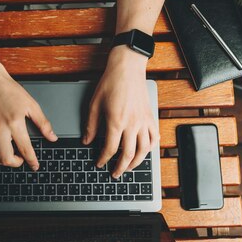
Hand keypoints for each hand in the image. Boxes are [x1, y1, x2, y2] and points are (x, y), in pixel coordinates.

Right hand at [0, 67, 56, 169]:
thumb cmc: (9, 91)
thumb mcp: (31, 104)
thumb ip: (43, 123)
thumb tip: (52, 137)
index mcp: (15, 123)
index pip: (25, 149)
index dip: (32, 161)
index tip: (34, 165)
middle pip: (7, 159)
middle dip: (16, 163)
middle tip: (21, 159)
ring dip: (3, 160)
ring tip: (9, 154)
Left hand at [83, 46, 159, 177]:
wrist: (127, 67)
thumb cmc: (111, 82)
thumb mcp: (95, 104)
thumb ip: (91, 125)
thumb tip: (87, 141)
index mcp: (116, 121)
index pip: (110, 148)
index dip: (103, 159)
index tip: (99, 163)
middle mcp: (132, 124)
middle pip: (128, 154)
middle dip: (120, 168)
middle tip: (115, 173)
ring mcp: (143, 121)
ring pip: (144, 150)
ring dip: (136, 162)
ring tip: (129, 167)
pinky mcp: (150, 116)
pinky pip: (154, 137)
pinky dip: (150, 148)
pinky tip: (144, 151)